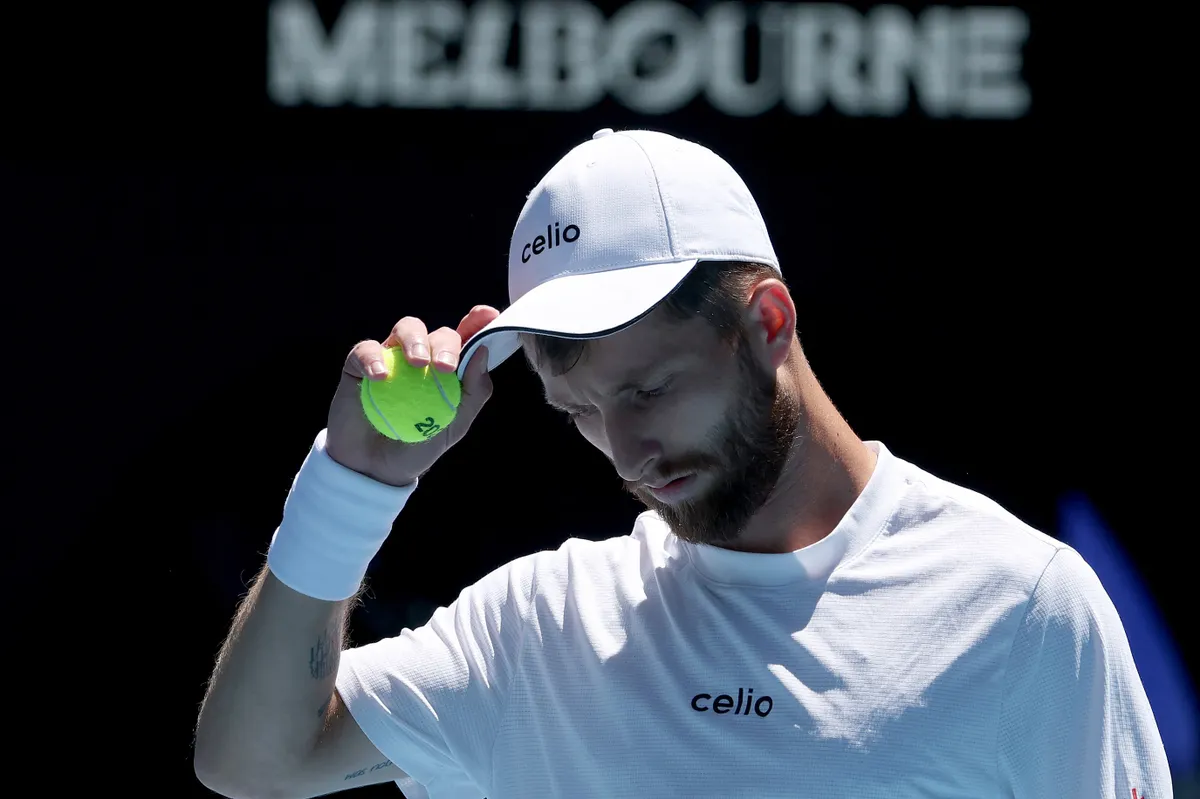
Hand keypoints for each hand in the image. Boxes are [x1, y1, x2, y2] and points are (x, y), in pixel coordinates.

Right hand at [325, 305, 498, 485]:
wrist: (375, 469)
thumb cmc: (418, 445)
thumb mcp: (454, 425)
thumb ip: (473, 391)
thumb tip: (482, 352)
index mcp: (448, 368)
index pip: (466, 338)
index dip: (477, 322)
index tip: (488, 314)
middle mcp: (422, 356)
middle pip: (438, 333)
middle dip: (446, 344)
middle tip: (445, 368)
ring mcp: (392, 357)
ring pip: (407, 328)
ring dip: (415, 340)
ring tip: (417, 364)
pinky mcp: (360, 365)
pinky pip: (366, 350)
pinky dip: (374, 359)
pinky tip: (380, 377)